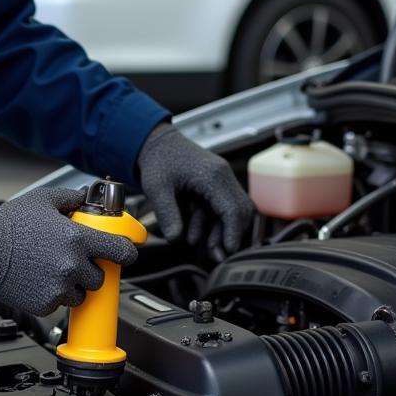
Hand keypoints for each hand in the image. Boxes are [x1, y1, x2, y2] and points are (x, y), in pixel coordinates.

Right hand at [0, 186, 138, 315]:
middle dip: (90, 269)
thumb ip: (70, 198)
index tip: (126, 252)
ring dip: (73, 285)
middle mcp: (72, 265)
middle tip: (71, 260)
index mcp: (77, 238)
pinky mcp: (45, 305)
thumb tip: (85, 197)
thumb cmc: (8, 224)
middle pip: (100, 277)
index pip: (121, 250)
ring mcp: (59, 288)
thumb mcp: (42, 199)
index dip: (127, 252)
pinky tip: (39, 279)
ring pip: (81, 294)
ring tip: (51, 270)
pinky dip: (54, 295)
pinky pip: (60, 304)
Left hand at [137, 125, 253, 257]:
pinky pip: (221, 207)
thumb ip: (167, 213)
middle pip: (240, 211)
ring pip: (232, 211)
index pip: (234, 209)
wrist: (155, 141)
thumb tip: (176, 238)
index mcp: (213, 175)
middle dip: (229, 235)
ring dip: (219, 231)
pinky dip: (211, 223)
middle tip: (216, 255)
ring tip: (202, 248)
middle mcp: (223, 175)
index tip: (227, 251)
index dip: (232, 233)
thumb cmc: (158, 158)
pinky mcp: (216, 184)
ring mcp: (221, 179)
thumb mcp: (156, 187)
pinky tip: (195, 234)